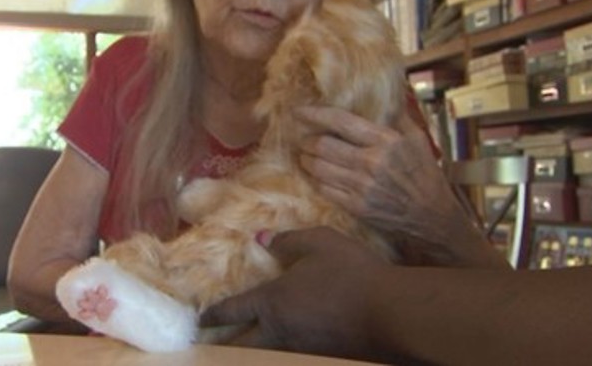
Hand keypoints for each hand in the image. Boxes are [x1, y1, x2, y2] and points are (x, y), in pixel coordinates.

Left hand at [200, 227, 393, 361]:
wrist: (390, 311)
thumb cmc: (350, 271)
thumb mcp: (318, 243)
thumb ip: (287, 241)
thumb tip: (262, 238)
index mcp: (271, 302)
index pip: (232, 311)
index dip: (214, 315)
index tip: (201, 320)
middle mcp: (279, 331)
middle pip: (240, 347)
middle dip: (223, 347)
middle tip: (210, 346)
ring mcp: (301, 349)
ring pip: (265, 354)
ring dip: (250, 350)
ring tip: (244, 345)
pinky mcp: (322, 356)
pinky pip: (292, 354)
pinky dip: (281, 350)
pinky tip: (287, 341)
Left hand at [294, 106, 504, 266]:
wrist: (432, 215)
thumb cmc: (425, 173)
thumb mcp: (417, 139)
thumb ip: (397, 115)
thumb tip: (385, 92)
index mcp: (385, 141)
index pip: (341, 122)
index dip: (315, 115)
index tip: (299, 111)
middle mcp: (371, 163)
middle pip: (323, 146)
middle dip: (307, 141)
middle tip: (304, 139)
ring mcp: (362, 187)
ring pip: (319, 169)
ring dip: (307, 160)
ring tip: (306, 156)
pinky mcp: (357, 207)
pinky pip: (324, 190)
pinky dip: (315, 180)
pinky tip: (315, 176)